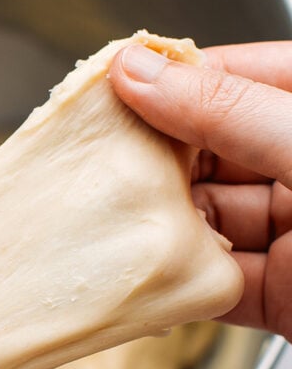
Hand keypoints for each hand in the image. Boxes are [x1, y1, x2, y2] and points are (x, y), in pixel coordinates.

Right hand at [109, 41, 291, 341]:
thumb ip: (229, 110)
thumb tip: (143, 72)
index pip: (233, 77)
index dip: (168, 79)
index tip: (109, 86)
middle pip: (208, 151)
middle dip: (153, 159)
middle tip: (96, 160)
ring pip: (204, 220)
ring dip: (160, 224)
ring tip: (109, 218)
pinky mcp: (281, 296)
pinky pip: (213, 284)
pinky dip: (177, 282)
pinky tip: (147, 272)